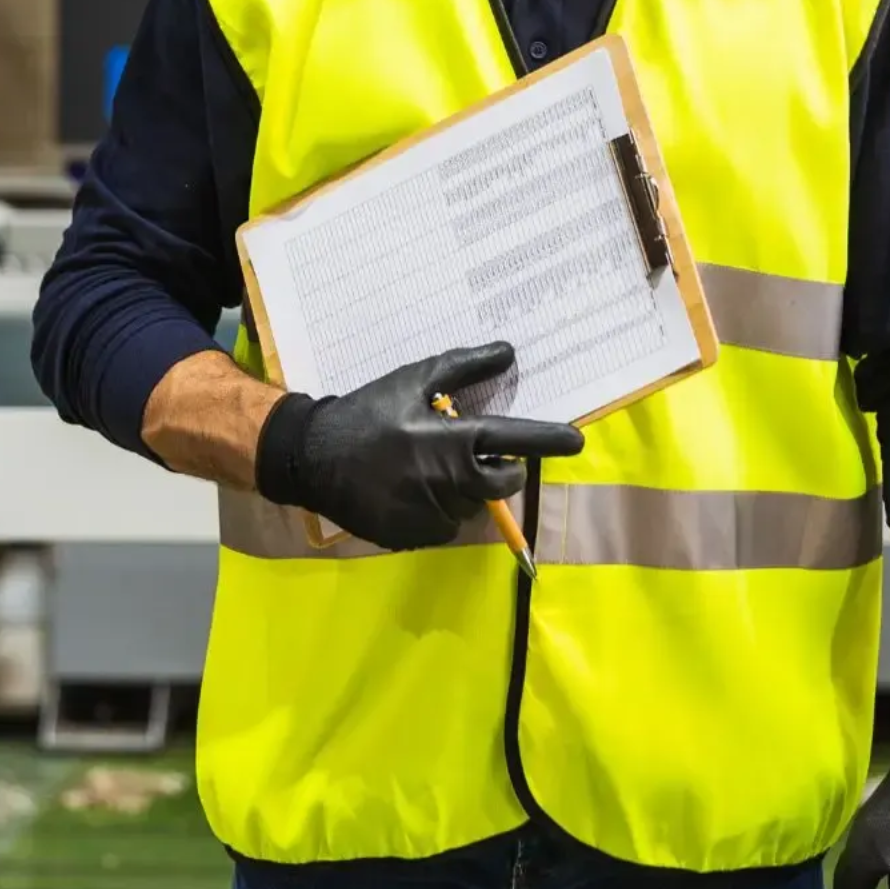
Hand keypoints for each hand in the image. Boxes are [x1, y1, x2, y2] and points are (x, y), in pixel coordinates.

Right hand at [253, 340, 583, 550]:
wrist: (313, 458)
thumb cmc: (368, 413)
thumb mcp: (414, 380)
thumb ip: (464, 367)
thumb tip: (508, 351)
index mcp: (452, 442)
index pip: (514, 440)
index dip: (548, 440)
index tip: (576, 441)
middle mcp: (448, 482)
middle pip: (501, 482)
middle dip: (502, 468)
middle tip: (483, 452)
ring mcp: (431, 514)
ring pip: (473, 506)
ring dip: (468, 488)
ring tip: (435, 466)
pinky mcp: (414, 537)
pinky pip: (446, 525)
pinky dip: (443, 508)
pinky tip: (417, 489)